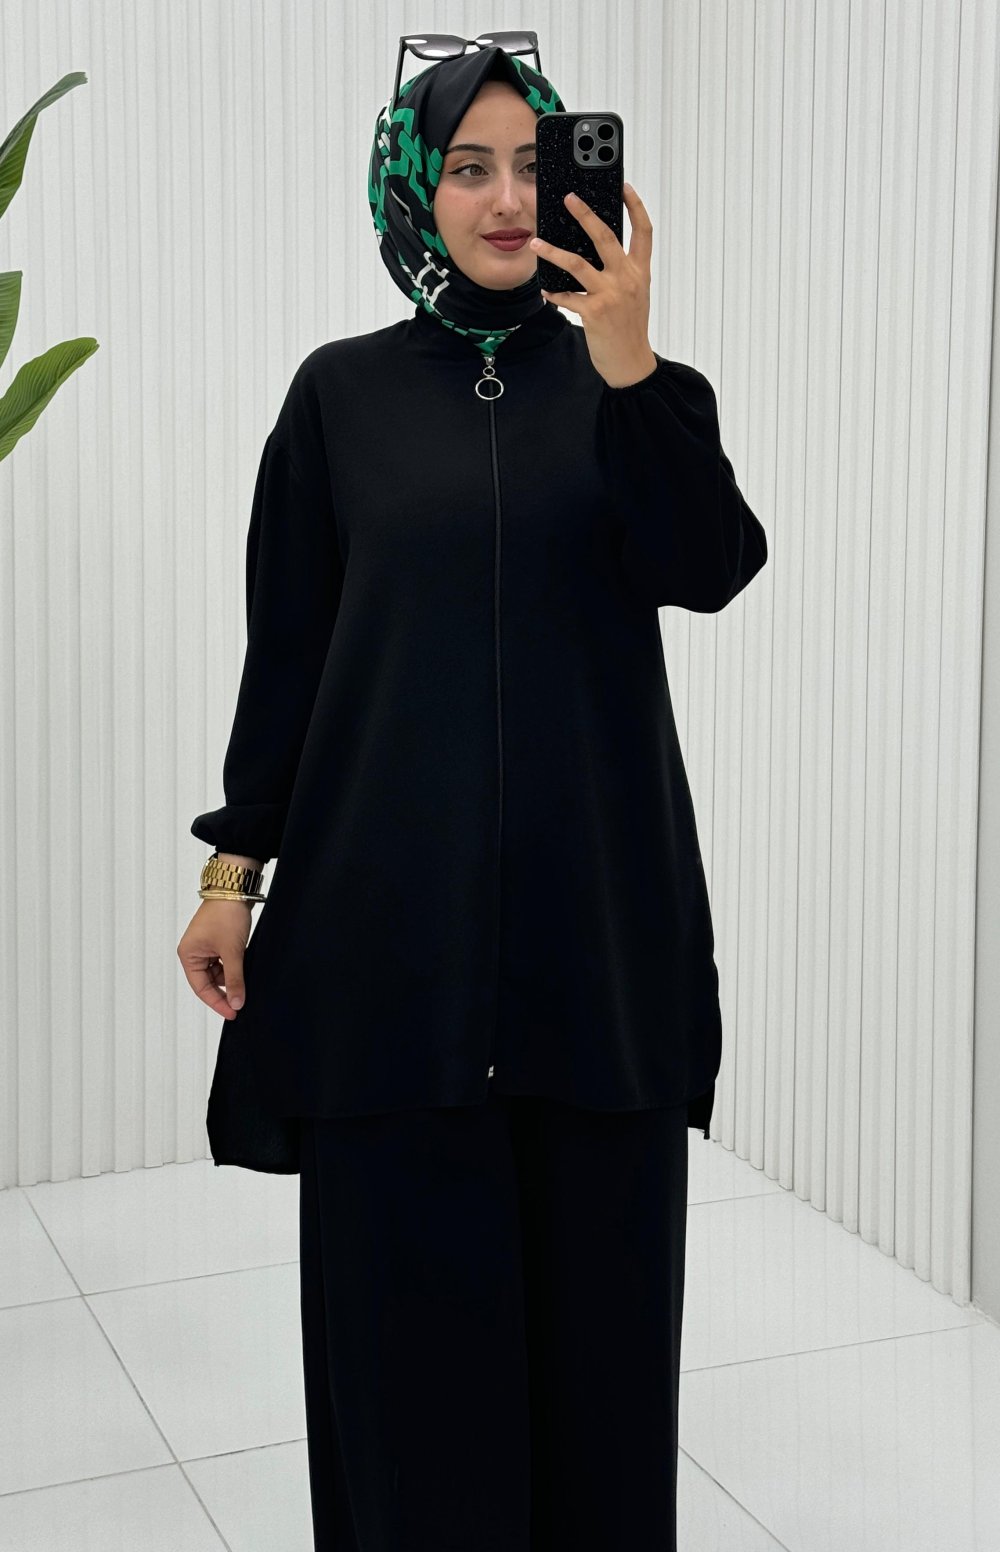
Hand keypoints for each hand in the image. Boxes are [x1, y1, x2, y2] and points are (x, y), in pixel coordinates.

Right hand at [177, 898, 251, 1018]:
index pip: (201, 988)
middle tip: (241, 1004)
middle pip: (209, 982)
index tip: (232, 1013)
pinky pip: (224, 963)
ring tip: (245, 984)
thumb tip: (237, 1002)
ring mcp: (206, 947)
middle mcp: (194, 952)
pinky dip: (234, 969)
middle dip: (225, 992)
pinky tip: (244, 972)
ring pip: (218, 973)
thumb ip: (235, 979)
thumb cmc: (226, 914)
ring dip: (231, 979)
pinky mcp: (217, 942)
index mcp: (188, 955)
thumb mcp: (232, 952)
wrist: (236, 890)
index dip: (217, 1002)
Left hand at [530, 184, 657, 387]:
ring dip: (553, 252)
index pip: (643, 231)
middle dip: (585, 214)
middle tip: (569, 198)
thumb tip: (595, 251)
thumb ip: (622, 272)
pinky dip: (554, 293)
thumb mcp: (634, 295)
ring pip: (577, 263)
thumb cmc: (629, 328)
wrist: (631, 363)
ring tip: (536, 243)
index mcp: (639, 271)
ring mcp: (611, 294)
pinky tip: (545, 290)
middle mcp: (627, 278)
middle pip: (606, 236)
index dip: (635, 206)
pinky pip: (568, 296)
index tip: (623, 186)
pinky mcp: (595, 312)